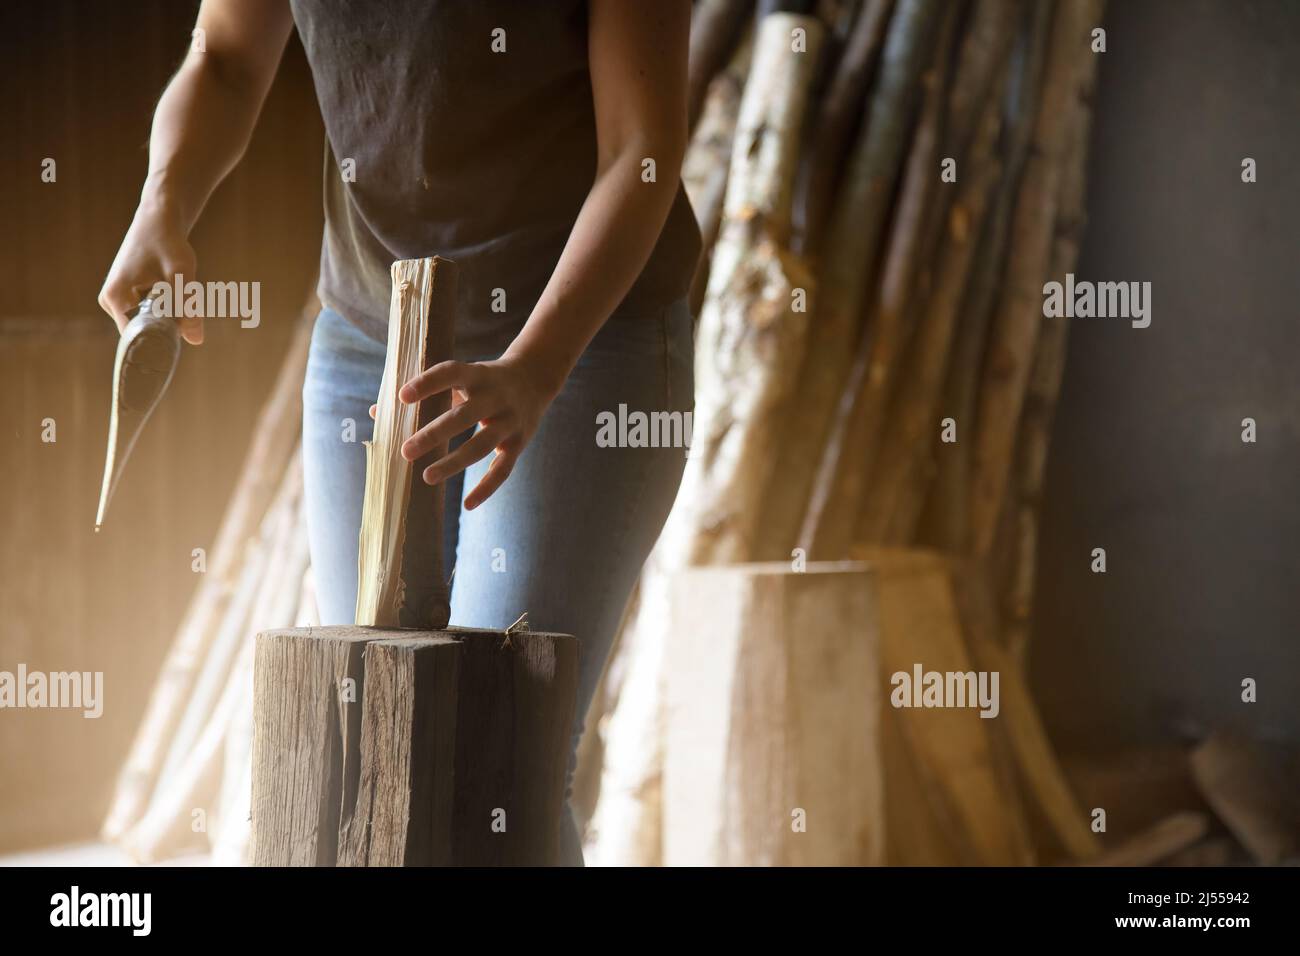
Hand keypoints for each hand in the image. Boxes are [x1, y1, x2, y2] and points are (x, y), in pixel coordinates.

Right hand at [98, 196, 201, 344]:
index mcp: (115, 299)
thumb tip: (195, 340)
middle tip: (185, 311)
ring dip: (167, 317)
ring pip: (148, 323)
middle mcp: (110, 302)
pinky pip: (148, 314)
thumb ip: (188, 307)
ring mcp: (116, 300)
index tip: (178, 348)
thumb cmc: (168, 242)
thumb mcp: (182, 274)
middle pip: (143, 331)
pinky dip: (165, 309)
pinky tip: (173, 290)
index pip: (135, 339)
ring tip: (176, 291)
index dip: (158, 346)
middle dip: (167, 328)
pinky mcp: (125, 296)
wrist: (158, 218)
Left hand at [392, 352, 563, 509]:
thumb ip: (422, 394)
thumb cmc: (482, 380)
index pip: (450, 374)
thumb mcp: (460, 378)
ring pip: (481, 445)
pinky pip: (503, 470)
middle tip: (405, 451)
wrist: (535, 378)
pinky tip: (467, 505)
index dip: (427, 384)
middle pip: (464, 416)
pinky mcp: (520, 443)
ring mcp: (510, 421)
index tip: (401, 397)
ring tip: (426, 477)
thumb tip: (377, 412)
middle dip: (434, 434)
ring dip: (454, 463)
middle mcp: (496, 397)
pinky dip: (487, 488)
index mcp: (477, 375)